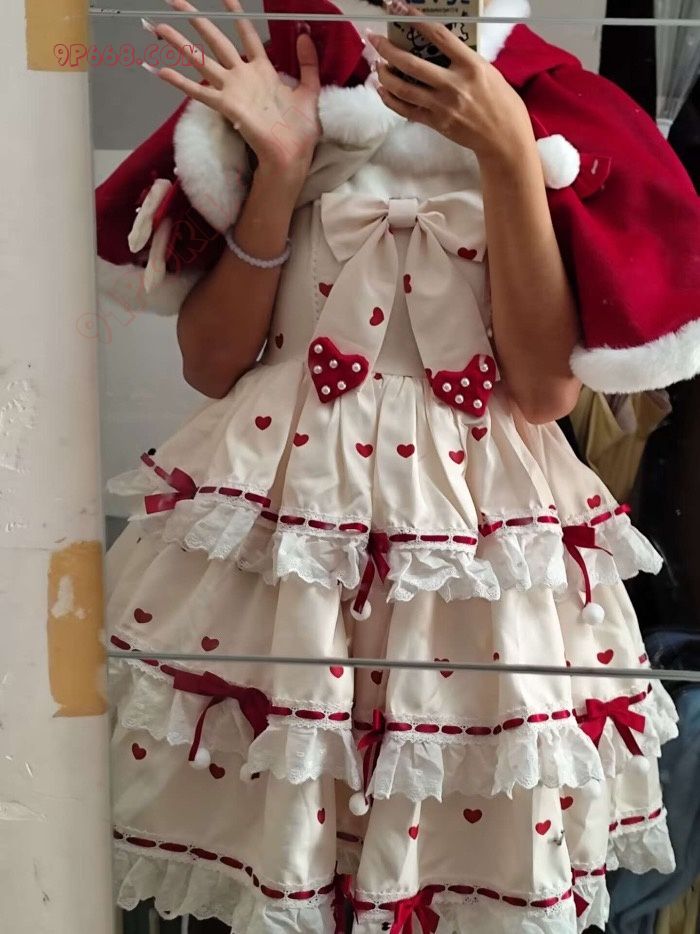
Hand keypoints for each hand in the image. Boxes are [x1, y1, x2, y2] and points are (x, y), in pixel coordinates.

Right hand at [148, 0, 321, 176]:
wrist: (291, 155)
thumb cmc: (300, 130)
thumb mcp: (309, 90)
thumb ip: (308, 63)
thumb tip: (304, 33)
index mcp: (263, 71)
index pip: (248, 35)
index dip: (237, 15)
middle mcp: (243, 76)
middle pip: (216, 40)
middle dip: (197, 19)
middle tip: (177, 1)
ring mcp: (232, 90)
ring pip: (200, 59)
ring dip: (179, 42)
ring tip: (159, 26)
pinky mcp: (225, 105)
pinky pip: (198, 91)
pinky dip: (178, 82)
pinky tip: (160, 71)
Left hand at [366, 6, 533, 164]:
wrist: (503, 138)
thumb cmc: (500, 101)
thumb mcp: (488, 71)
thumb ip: (463, 60)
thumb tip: (438, 48)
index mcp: (470, 65)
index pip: (439, 36)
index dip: (416, 20)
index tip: (400, 10)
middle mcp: (454, 84)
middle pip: (411, 63)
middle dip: (387, 49)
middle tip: (374, 39)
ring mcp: (442, 106)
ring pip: (403, 88)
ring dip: (385, 75)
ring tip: (377, 65)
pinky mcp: (436, 123)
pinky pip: (406, 110)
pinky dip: (391, 100)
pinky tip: (383, 91)